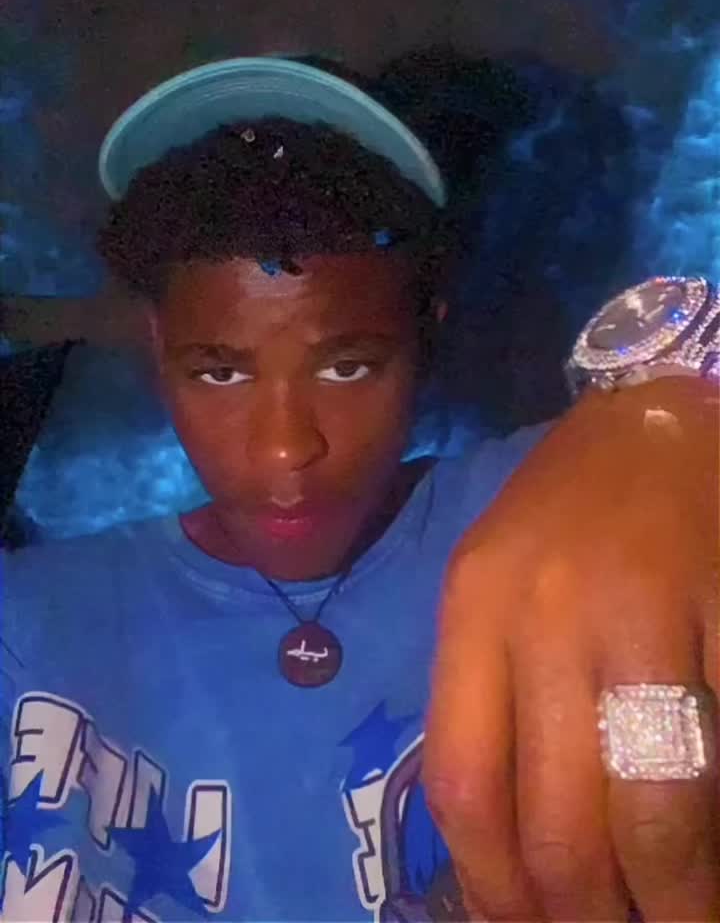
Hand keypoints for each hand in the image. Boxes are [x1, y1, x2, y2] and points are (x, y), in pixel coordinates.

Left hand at [423, 376, 718, 921]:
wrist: (659, 416)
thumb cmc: (569, 508)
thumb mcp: (496, 582)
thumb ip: (485, 693)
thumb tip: (496, 850)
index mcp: (476, 603)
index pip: (467, 785)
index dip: (496, 892)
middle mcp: (550, 609)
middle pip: (562, 821)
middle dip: (590, 916)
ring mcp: (644, 609)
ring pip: (658, 809)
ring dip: (673, 898)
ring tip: (683, 915)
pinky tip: (711, 850)